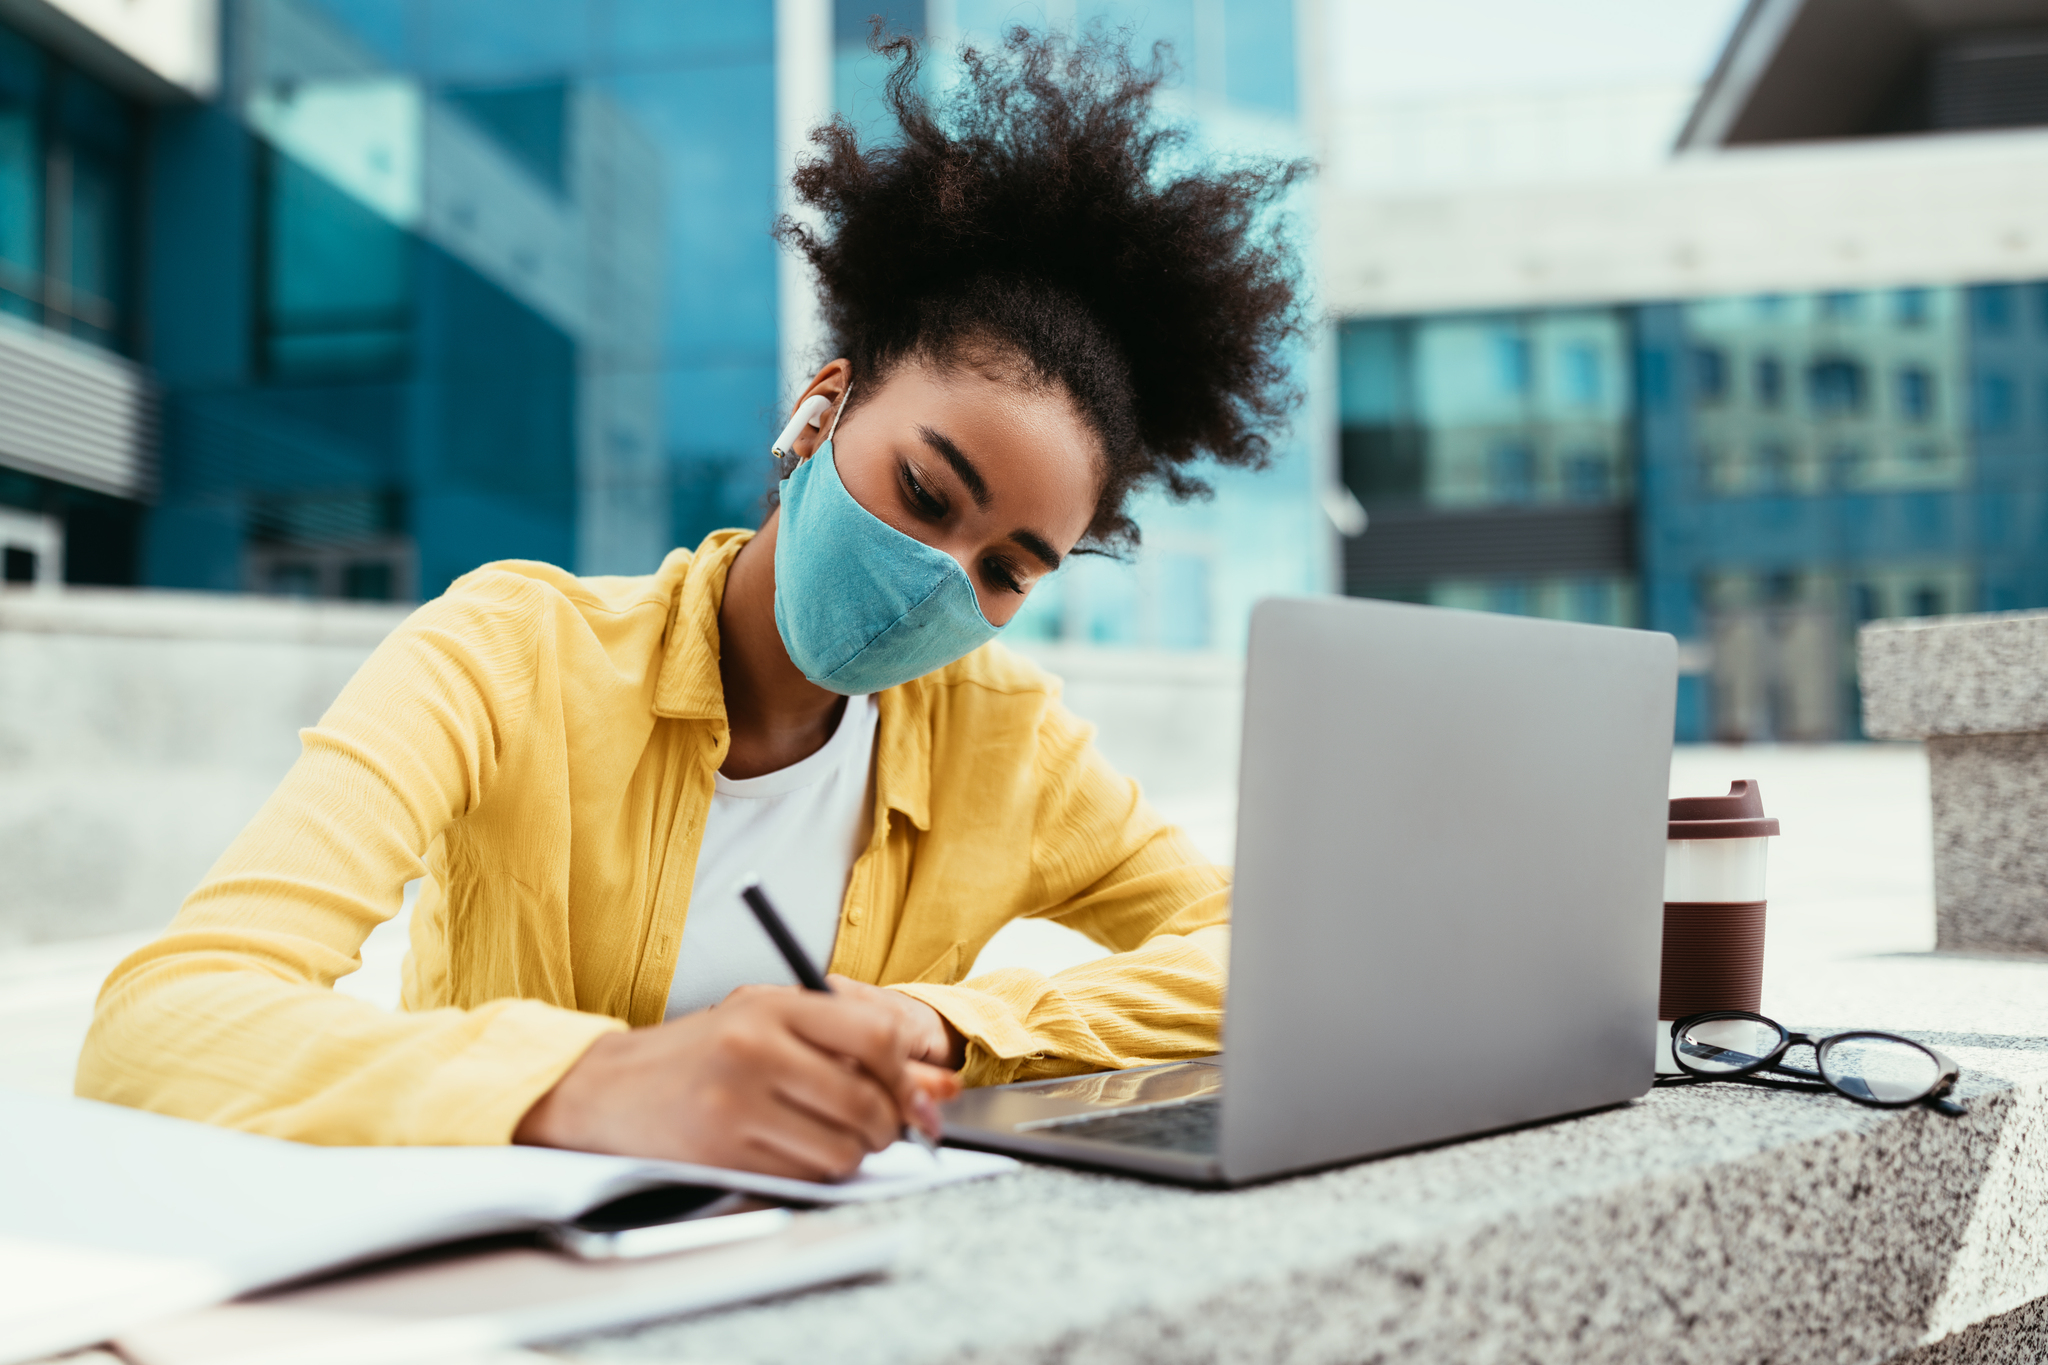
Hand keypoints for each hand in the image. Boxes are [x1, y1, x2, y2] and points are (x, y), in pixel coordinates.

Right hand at [513, 984, 959, 1179]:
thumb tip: (932, 1081)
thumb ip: (842, 1036)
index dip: (907, 1070)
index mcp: (771, 1005)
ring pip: (842, 1147)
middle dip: (889, 1123)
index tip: (911, 1085)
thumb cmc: (699, 1052)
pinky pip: (805, 1174)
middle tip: (882, 1123)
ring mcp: (737, 1105)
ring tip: (829, 1132)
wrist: (608, 1088)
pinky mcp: (724, 1153)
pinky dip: (814, 1169)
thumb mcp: (762, 1016)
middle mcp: (756, 1050)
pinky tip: (792, 1148)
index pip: (877, 1036)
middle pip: (867, 1100)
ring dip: (852, 1150)